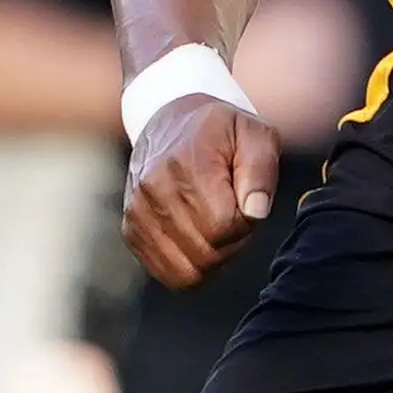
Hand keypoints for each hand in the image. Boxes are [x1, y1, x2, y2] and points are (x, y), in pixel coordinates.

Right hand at [122, 94, 282, 288]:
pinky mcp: (131, 231)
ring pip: (187, 272)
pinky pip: (168, 273)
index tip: (246, 201)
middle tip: (235, 214)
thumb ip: (261, 171)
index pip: (224, 225)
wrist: (170, 119)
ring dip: (213, 257)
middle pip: (206, 253)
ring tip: (218, 225)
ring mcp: (137, 213)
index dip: (247, 222)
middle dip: (232, 243)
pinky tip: (199, 236)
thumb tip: (255, 213)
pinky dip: (191, 265)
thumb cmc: (222, 131)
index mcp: (187, 164)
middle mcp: (154, 190)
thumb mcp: (255, 134)